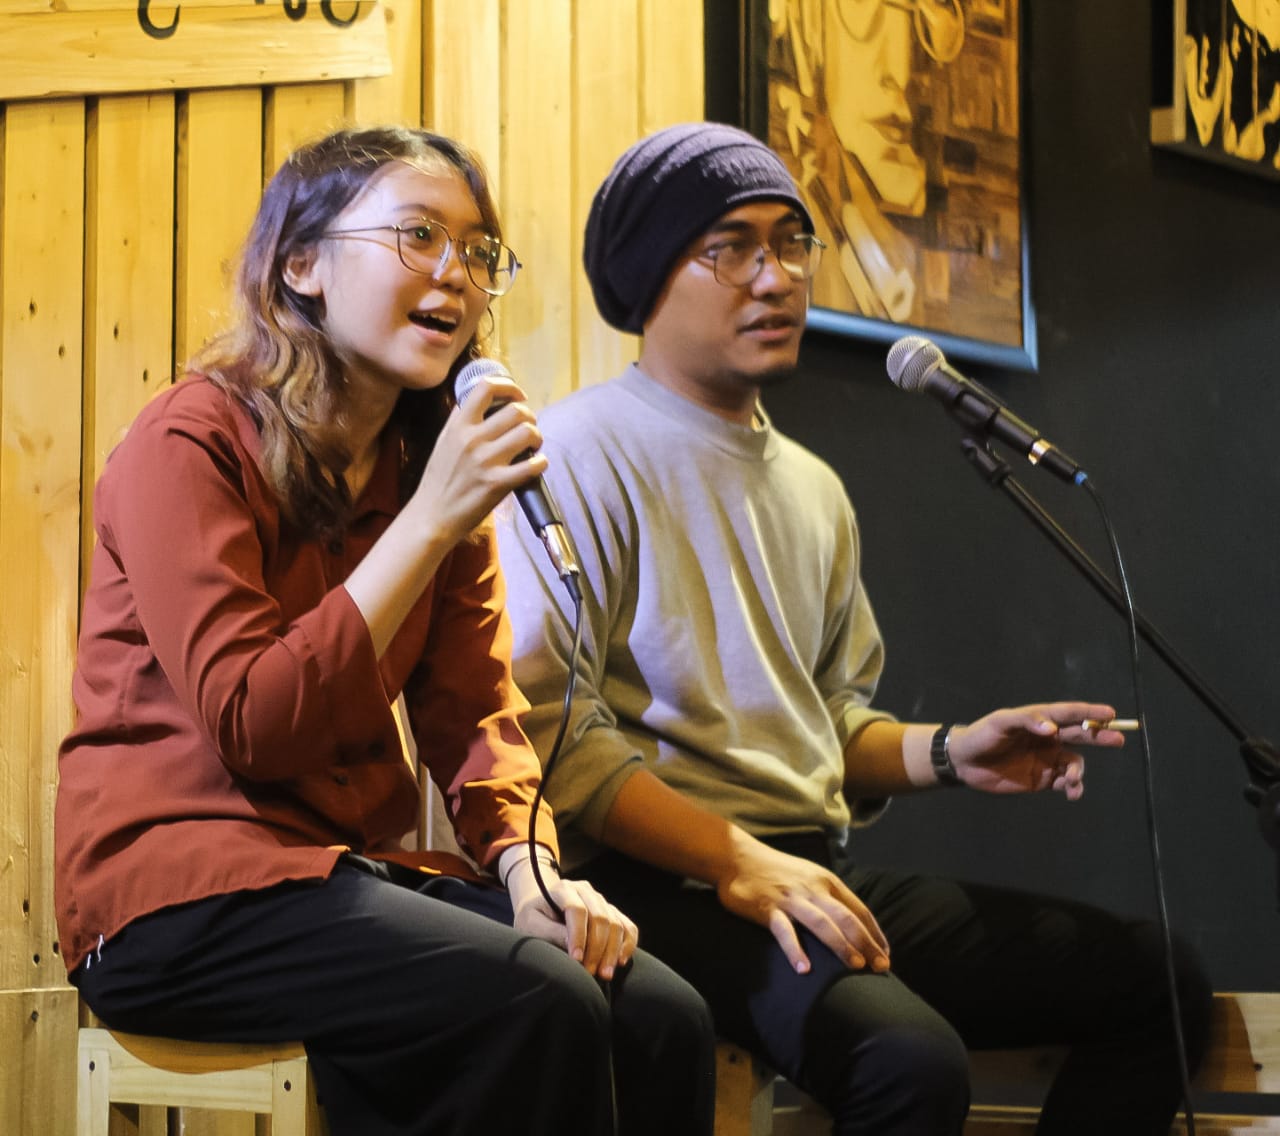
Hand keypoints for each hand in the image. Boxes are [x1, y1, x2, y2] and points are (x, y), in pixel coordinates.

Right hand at [409, 375, 547, 547]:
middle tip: (528, 428)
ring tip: (532, 446)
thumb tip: (478, 398)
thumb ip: (460, 419)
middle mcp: (472, 439)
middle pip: (516, 411)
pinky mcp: (497, 484)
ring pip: (527, 432)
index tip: (518, 396)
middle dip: (530, 417)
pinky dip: (541, 462)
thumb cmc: (439, 480)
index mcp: (458, 425)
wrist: (432, 516)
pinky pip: (532, 465)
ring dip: (537, 437)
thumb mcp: (444, 441)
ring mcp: (485, 461)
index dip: (509, 387)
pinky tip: (537, 464)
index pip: (486, 388)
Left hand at [507, 857, 638, 979]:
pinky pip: (628, 926)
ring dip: (613, 951)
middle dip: (598, 948)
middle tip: (591, 973)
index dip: (579, 936)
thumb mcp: (531, 925)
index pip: (577, 910)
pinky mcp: (612, 912)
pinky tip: (620, 962)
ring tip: (605, 974)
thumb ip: (551, 932)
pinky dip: (628, 944)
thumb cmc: (533, 918)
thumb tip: (573, 946)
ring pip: (616, 923)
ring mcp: (601, 900)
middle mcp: (585, 891)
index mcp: (563, 889)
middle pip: (601, 917)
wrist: (542, 906)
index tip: (576, 960)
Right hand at [716, 837, 889, 975]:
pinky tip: (804, 969)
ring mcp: (791, 899)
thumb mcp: (809, 877)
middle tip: (880, 968)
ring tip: (855, 966)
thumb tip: (852, 924)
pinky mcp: (768, 909)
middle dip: (866, 943)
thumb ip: (828, 897)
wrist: (738, 857)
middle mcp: (813, 889)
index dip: (874, 933)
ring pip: (821, 923)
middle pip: (846, 917)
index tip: (885, 955)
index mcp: (826, 881)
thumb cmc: (776, 871)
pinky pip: (784, 932)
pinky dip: (795, 950)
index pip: (858, 909)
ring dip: (841, 945)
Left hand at [946, 702, 1127, 800]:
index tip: (1110, 713)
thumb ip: (1027, 721)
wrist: (965, 763)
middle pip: (1081, 736)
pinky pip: (1066, 783)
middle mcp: (1049, 738)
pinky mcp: (1044, 779)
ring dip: (1079, 772)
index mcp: (1040, 720)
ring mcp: (1048, 759)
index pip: (1069, 713)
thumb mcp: (1001, 722)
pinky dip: (1073, 788)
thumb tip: (1052, 729)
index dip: (1090, 712)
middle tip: (1118, 738)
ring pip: (1076, 763)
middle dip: (1100, 736)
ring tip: (1072, 779)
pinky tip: (1071, 792)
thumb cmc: (982, 735)